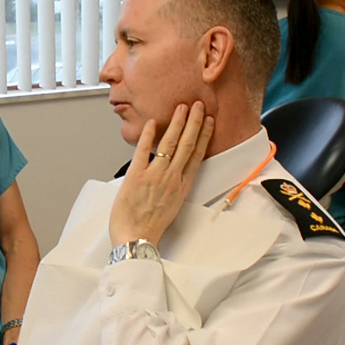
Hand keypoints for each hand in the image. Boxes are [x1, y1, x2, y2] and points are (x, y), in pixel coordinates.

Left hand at [109, 102, 213, 247]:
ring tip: (182, 107)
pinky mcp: (136, 176)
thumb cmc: (149, 227)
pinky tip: (153, 122)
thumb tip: (169, 173)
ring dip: (177, 123)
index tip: (209, 122)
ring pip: (170, 144)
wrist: (135, 240)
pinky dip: (148, 136)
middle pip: (187, 145)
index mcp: (182, 187)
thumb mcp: (170, 206)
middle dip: (194, 122)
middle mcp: (171, 179)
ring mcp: (155, 176)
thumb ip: (171, 187)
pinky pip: (143, 151)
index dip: (204, 136)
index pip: (197, 156)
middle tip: (199, 105)